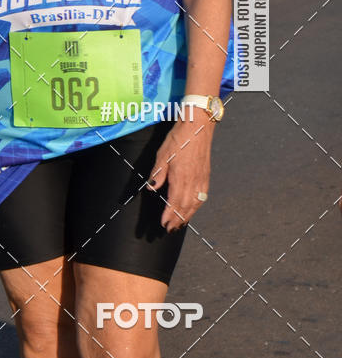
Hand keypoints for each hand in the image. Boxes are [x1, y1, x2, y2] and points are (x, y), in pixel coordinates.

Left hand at [147, 117, 212, 231]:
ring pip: (195, 204)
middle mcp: (193, 181)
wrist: (198, 128)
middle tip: (170, 229)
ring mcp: (201, 179)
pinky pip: (202, 197)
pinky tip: (193, 209)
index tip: (163, 224)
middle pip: (185, 207)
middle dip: (177, 220)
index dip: (169, 215)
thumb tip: (151, 188)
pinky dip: (196, 207)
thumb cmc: (179, 139)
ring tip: (180, 224)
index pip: (174, 202)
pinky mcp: (206, 176)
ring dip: (187, 216)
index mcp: (180, 177)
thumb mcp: (163, 154)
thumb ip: (157, 173)